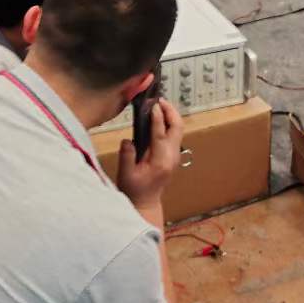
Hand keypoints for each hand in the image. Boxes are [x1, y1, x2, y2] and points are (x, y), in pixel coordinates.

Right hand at [117, 98, 183, 213]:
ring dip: (170, 115)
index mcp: (160, 161)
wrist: (146, 203)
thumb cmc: (135, 191)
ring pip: (178, 129)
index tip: (152, 105)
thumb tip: (128, 140)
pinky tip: (159, 116)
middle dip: (170, 111)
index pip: (160, 134)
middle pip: (177, 127)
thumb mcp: (125, 175)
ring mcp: (175, 156)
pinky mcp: (173, 155)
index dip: (157, 118)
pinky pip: (175, 134)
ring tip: (158, 104)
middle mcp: (171, 157)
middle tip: (158, 100)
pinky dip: (169, 122)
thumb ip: (127, 156)